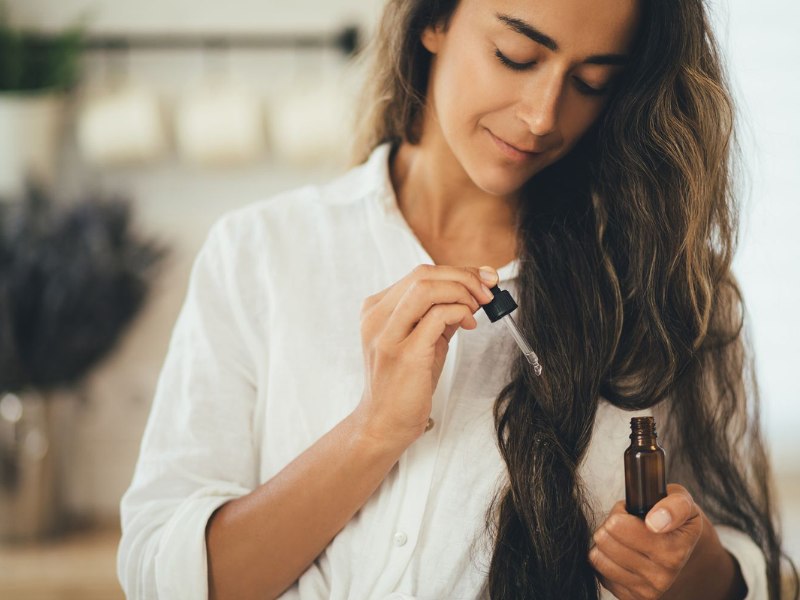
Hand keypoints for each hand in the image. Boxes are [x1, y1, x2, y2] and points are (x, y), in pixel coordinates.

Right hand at [354, 264, 497, 446]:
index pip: (419, 275)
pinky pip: (437, 316)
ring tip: (479, 306)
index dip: (457, 271)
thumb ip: (440, 316)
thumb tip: (472, 292)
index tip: (484, 278)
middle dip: (463, 277)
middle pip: (423, 275)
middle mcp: (377, 318)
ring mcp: (387, 334)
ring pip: (426, 287)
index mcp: (377, 310)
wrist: (383, 423)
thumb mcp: (422, 341)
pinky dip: (460, 311)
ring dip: (462, 291)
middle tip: (488, 290)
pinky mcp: (404, 353)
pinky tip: (469, 323)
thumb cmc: (402, 384)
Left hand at [589, 483, 702, 599]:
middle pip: (604, 539)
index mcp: (673, 551)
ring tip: (623, 538)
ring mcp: (646, 590)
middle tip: (626, 523)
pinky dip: (605, 559)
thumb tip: (655, 522)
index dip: (621, 512)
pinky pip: (598, 571)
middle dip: (611, 524)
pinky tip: (621, 554)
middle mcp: (661, 576)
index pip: (618, 525)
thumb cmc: (677, 523)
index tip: (636, 514)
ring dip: (606, 543)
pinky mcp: (631, 598)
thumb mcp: (683, 502)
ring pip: (598, 556)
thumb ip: (674, 506)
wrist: (686, 557)